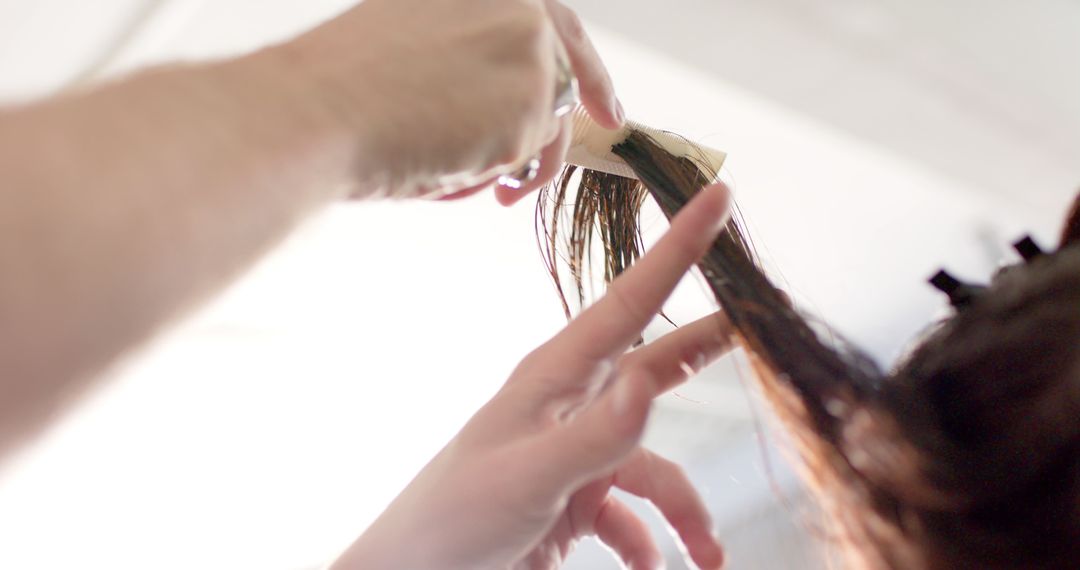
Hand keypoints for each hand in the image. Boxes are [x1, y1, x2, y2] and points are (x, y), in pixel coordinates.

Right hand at [275, 0, 621, 199]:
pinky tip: (441, 172)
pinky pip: (528, 156)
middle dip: (545, 135)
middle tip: (524, 182)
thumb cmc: (342, 83)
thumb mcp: (414, 42)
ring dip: (507, 162)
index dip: (584, 68)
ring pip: (543, 123)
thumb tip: (502, 99)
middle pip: (556, 78)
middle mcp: (518, 5)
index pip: (554, 23)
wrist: (315, 111)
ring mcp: (531, 50)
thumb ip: (469, 56)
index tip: (603, 106)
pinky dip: (493, 176)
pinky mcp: (532, 102)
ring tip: (454, 178)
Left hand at [332, 184, 731, 568]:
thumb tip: (649, 381)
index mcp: (557, 378)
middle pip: (659, 365)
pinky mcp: (577, 502)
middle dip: (709, 351)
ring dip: (688, 514)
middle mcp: (573, 407)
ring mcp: (577, 455)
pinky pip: (636, 518)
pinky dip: (652, 544)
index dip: (679, 247)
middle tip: (760, 325)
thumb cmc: (454, 520)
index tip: (717, 195)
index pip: (631, 300)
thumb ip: (595, 434)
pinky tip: (653, 567)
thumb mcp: (529, 475)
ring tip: (709, 558)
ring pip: (658, 468)